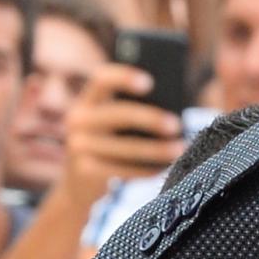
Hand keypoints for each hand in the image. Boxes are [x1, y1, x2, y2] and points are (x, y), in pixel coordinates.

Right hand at [61, 65, 186, 205]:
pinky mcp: (84, 170)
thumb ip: (135, 110)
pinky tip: (164, 168)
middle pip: (117, 114)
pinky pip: (121, 170)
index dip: (123, 77)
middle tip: (176, 125)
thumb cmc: (111, 142)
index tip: (149, 82)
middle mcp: (78, 119)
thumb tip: (173, 110)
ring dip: (155, 149)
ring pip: (123, 147)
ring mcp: (78, 145)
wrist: (80, 180)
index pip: (101, 80)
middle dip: (149, 119)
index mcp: (88, 100)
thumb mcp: (116, 123)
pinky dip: (145, 170)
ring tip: (180, 149)